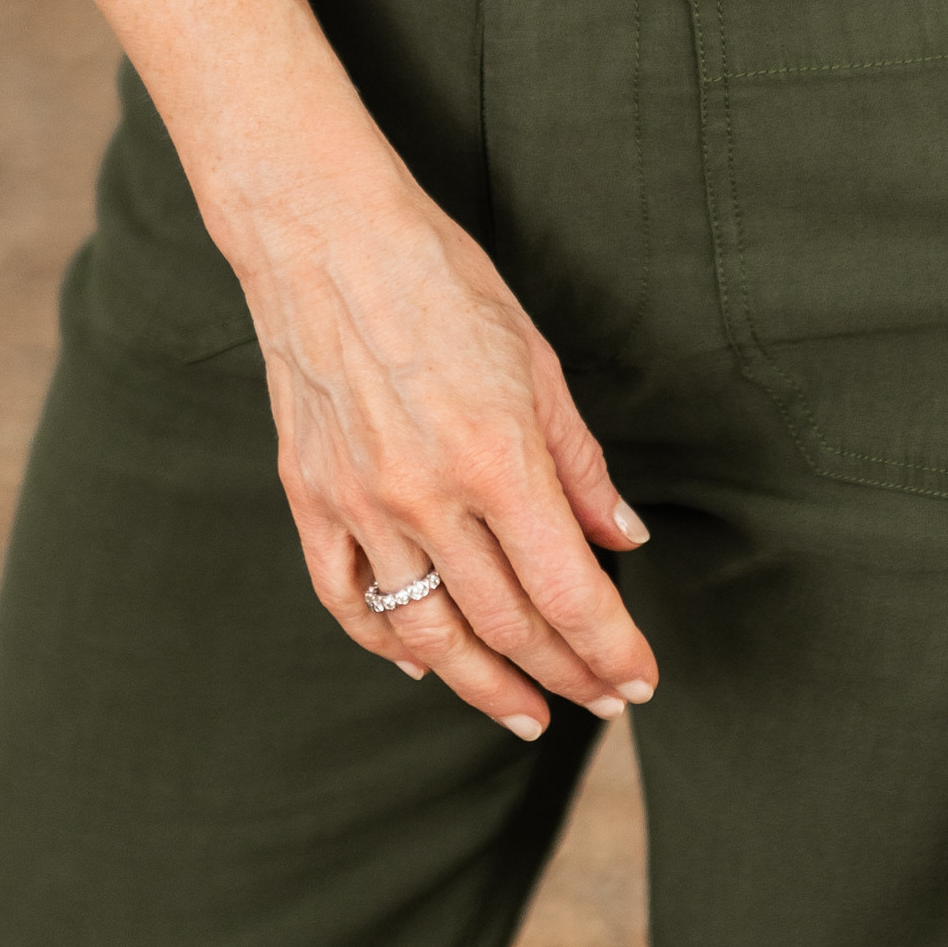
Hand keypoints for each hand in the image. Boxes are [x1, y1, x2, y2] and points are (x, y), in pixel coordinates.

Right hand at [235, 171, 657, 740]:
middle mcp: (426, 495)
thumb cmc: (439, 280)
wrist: (322, 235)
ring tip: (526, 711)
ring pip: (429, 632)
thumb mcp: (536, 361)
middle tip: (601, 699)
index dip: (611, 648)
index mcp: (497, 458)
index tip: (638, 679)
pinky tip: (420, 664)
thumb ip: (579, 463)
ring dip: (485, 685)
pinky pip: (349, 598)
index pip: (567, 592)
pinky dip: (386, 642)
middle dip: (566, 674)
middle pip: (507, 624)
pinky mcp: (309, 498)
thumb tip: (620, 539)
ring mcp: (360, 503)